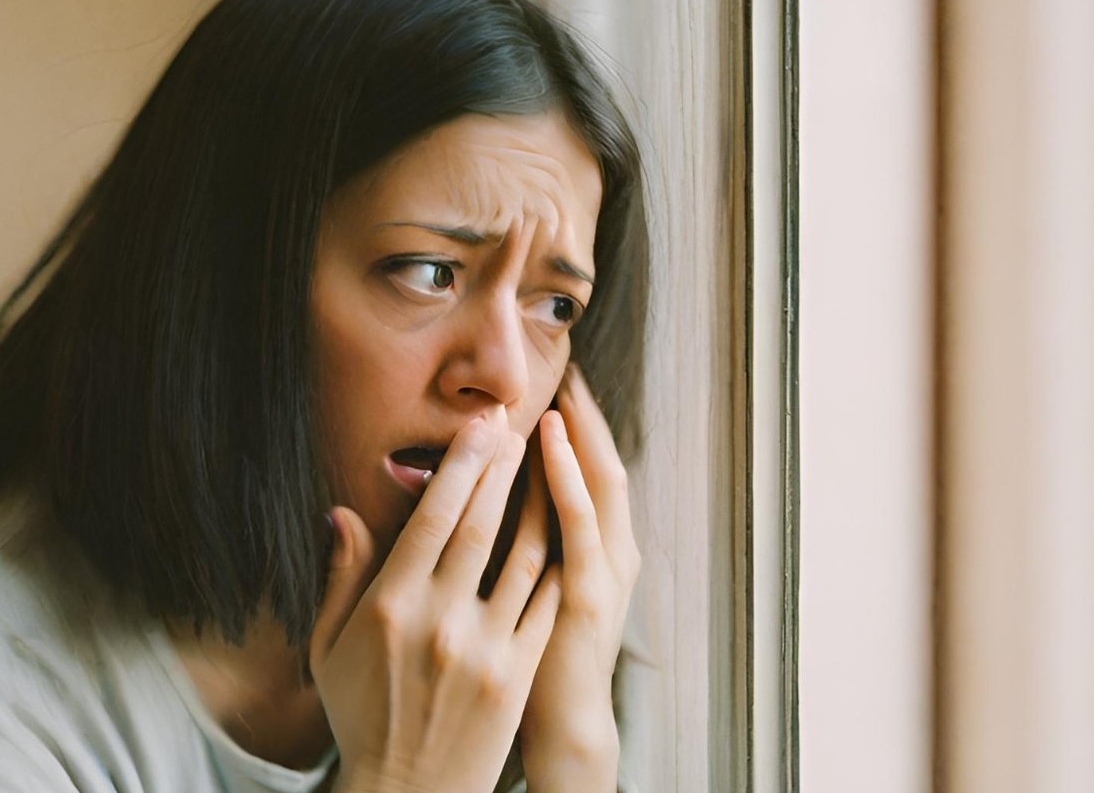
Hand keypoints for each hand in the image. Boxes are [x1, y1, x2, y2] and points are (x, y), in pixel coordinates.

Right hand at [309, 413, 563, 792]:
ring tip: (550, 463)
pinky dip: (559, 562)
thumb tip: (343, 513)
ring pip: (524, 558)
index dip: (459, 466)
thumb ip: (340, 577)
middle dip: (500, 466)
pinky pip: (545, 604)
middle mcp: (439, 620)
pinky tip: (568, 528)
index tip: (478, 427)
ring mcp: (485, 647)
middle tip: (516, 422)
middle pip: (479, 525)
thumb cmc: (362, 716)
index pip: (431, 518)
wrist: (407, 792)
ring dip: (539, 503)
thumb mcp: (330, 648)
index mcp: (390, 606)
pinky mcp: (517, 672)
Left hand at [518, 365, 640, 789]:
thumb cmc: (528, 654)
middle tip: (564, 366)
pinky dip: (566, 477)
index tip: (551, 382)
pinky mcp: (589, 592)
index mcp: (594, 548)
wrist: (556, 726)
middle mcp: (611, 550)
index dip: (574, 425)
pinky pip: (579, 523)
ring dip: (580, 431)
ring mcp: (606, 570)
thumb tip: (483, 490)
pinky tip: (551, 442)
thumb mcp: (525, 586)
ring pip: (598, 481)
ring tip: (560, 385)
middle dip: (585, 416)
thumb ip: (513, 539)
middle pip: (602, 463)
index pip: (586, 470)